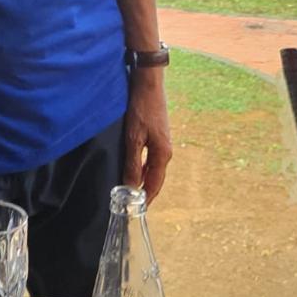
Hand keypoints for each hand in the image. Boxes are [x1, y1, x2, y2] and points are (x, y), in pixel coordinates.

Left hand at [122, 68, 171, 202]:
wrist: (148, 84)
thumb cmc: (141, 109)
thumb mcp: (133, 137)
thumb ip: (133, 162)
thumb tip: (131, 186)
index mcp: (163, 154)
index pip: (155, 184)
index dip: (146, 199)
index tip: (136, 211)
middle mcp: (166, 151)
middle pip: (155, 178)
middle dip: (144, 191)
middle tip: (131, 204)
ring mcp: (163, 142)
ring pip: (152, 168)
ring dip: (143, 178)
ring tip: (130, 189)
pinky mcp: (157, 135)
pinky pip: (151, 158)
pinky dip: (142, 166)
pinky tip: (133, 167)